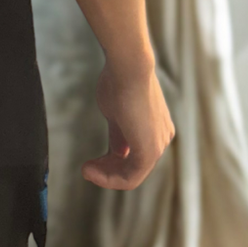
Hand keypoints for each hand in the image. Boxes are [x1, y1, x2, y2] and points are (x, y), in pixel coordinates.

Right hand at [83, 58, 174, 189]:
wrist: (129, 68)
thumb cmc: (120, 82)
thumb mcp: (116, 114)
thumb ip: (119, 135)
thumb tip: (117, 153)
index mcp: (157, 128)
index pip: (134, 156)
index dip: (110, 162)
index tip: (91, 161)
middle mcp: (162, 138)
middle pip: (134, 167)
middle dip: (107, 171)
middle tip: (86, 168)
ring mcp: (158, 145)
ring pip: (132, 175)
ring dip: (106, 176)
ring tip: (86, 170)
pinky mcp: (150, 151)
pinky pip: (130, 177)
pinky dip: (109, 179)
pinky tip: (90, 170)